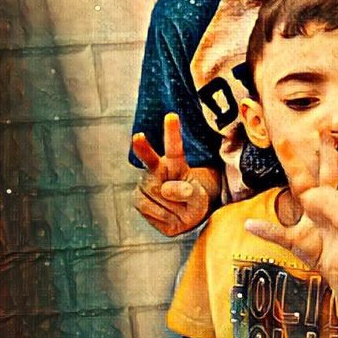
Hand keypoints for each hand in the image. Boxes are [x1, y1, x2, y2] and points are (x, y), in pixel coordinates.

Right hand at [132, 114, 211, 236]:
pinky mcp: (138, 199)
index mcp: (175, 163)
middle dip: (143, 147)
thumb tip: (167, 188)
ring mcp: (145, 184)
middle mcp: (156, 169)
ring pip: (159, 195)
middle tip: (138, 137)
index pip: (174, 147)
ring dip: (173, 207)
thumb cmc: (192, 202)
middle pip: (149, 158)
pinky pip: (151, 209)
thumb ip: (188, 193)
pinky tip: (167, 214)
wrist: (182, 221)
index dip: (172, 132)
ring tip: (177, 209)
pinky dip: (164, 216)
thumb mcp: (198, 198)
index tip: (171, 116)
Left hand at [245, 132, 337, 286]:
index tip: (281, 139)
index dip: (290, 159)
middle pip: (329, 170)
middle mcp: (330, 200)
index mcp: (312, 201)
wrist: (336, 269)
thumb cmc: (317, 251)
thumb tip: (247, 224)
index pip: (299, 176)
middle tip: (326, 128)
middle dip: (328, 150)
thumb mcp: (290, 240)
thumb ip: (271, 232)